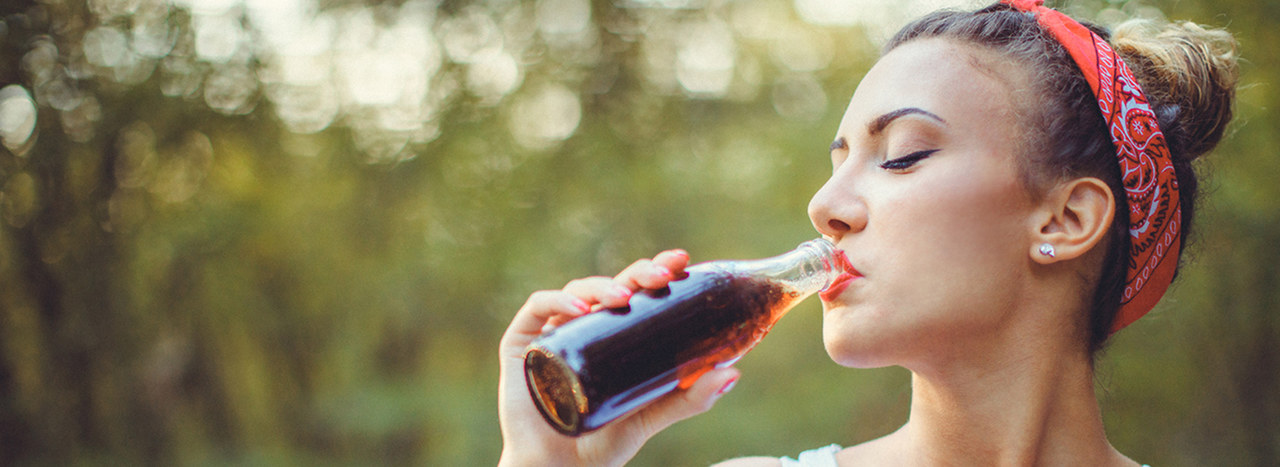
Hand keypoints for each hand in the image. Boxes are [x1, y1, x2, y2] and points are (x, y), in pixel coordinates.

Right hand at [497, 249, 740, 466]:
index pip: (636, 294)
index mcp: (612, 337)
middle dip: (638, 272)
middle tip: (663, 273)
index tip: (681, 262)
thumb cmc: (600, 444)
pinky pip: (538, 307)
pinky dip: (558, 300)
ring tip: (624, 297)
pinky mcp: (521, 343)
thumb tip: (733, 373)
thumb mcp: (649, 416)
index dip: (655, 272)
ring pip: (577, 291)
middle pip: (611, 286)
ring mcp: (552, 333)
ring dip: (603, 286)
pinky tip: (580, 310)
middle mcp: (583, 328)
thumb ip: (688, 398)